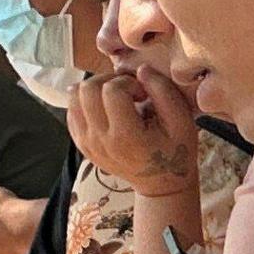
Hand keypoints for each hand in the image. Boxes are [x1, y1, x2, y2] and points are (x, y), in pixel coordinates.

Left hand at [66, 65, 202, 201]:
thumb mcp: (181, 120)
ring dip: (95, 89)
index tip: (143, 93)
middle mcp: (100, 140)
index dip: (129, 82)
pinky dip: (86, 102)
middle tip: (128, 91)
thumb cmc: (175, 150)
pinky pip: (72, 111)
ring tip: (115, 98)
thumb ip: (162, 91)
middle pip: (86, 90)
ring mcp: (87, 144)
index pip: (112, 90)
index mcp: (125, 136)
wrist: (160, 183)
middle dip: (109, 80)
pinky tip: (106, 108)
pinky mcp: (81, 144)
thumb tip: (141, 70)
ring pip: (73, 98)